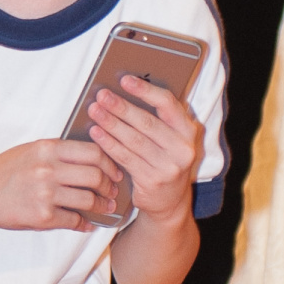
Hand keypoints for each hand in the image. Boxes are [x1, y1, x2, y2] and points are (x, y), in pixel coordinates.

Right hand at [0, 136, 124, 232]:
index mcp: (47, 148)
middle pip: (95, 176)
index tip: (114, 171)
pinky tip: (86, 223)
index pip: (93, 152)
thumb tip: (90, 160)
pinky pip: (74, 220)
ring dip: (101, 206)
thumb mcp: (29, 151)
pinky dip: (84, 223)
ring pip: (88, 199)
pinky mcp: (41, 216)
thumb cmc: (2, 172)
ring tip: (104, 207)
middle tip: (112, 191)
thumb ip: (58, 153)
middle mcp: (47, 169)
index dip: (109, 163)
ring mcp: (45, 194)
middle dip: (109, 186)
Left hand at [87, 76, 200, 223]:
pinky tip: (96, 133)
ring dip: (111, 123)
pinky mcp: (152, 181)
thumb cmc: (164, 162)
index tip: (125, 80)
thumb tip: (125, 93)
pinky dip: (108, 143)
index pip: (168, 104)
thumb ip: (158, 120)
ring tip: (94, 111)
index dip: (145, 90)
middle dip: (121, 106)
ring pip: (134, 140)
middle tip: (101, 95)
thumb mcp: (170, 140)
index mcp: (188, 131)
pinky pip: (125, 158)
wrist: (170, 203)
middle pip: (147, 122)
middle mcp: (183, 148)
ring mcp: (169, 167)